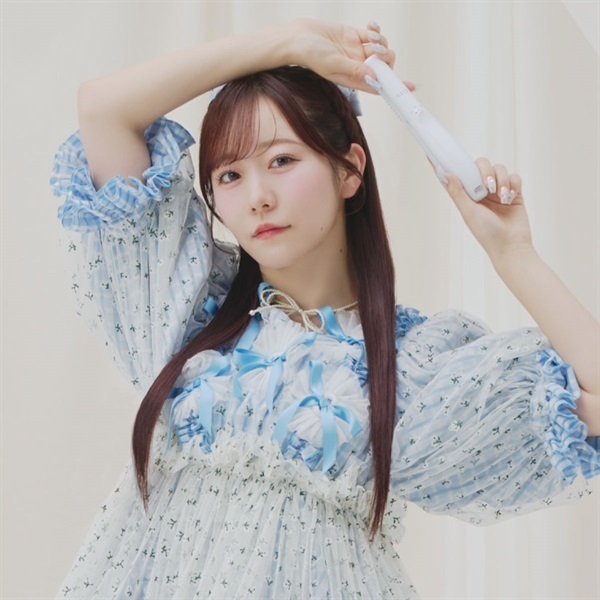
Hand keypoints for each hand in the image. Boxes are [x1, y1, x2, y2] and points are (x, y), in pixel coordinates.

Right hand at [288, 18, 414, 94]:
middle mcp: (357, 67)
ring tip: (370, 37)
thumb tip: (375, 76)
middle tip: (375, 51)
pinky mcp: (354, 36)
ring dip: (381, 42)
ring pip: (380, 49)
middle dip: (385, 58)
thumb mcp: (334, 64)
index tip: (411, 87)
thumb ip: (355, 69)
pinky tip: (369, 27)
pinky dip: (375, 31)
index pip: (379, 86)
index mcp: (353, 79)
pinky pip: (372, 35)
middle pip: (383, 66)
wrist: (298, 37)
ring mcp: (356, 51)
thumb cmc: (310, 55)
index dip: (395, 87)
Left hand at [428, 156, 534, 261]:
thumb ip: (457, 192)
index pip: (455, 175)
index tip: (432, 152)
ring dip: (501, 179)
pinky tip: (510, 197)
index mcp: (467, 195)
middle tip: (487, 187)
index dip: (445, 164)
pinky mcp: (514, 192)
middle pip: (480, 165)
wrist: (511, 244)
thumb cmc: (487, 232)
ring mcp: (498, 190)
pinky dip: (513, 184)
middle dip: (485, 171)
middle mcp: (481, 190)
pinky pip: (514, 176)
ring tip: (502, 196)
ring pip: (499, 168)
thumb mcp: (468, 212)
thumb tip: (445, 174)